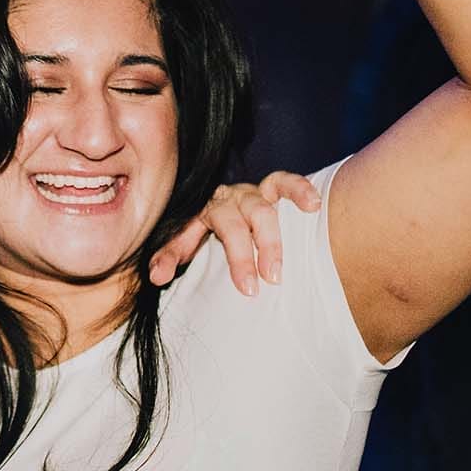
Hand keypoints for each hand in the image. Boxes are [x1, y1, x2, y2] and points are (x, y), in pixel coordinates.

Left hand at [152, 170, 319, 291]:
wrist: (210, 207)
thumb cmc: (198, 229)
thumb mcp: (180, 243)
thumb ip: (168, 256)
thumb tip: (157, 276)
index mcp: (203, 209)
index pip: (213, 229)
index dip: (232, 258)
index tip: (246, 287)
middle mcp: (228, 198)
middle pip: (242, 220)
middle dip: (253, 252)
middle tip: (264, 283)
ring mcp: (250, 192)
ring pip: (263, 207)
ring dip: (271, 238)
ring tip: (279, 267)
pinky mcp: (271, 188)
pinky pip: (284, 182)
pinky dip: (298, 190)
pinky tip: (313, 205)